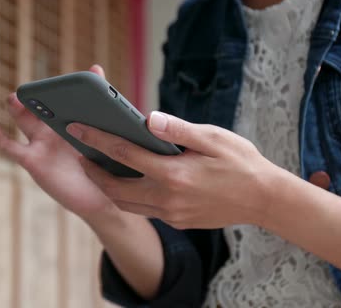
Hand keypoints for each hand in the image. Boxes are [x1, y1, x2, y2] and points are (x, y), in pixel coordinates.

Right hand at [0, 65, 117, 218]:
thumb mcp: (107, 131)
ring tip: (13, 99)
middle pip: (38, 103)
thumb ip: (101, 101)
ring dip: (17, 108)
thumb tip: (95, 67)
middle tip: (31, 87)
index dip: (53, 86)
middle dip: (33, 93)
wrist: (103, 197)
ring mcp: (40, 143)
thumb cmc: (106, 164)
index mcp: (70, 116)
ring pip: (24, 120)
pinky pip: (12, 149)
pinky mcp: (33, 161)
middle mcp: (52, 127)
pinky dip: (0, 140)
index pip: (57, 94)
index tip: (55, 83)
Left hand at [66, 111, 279, 228]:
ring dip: (107, 187)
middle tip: (81, 155)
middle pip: (115, 188)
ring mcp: (171, 214)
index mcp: (174, 174)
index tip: (76, 129)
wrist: (265, 200)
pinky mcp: (177, 222)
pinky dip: (129, 196)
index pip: (124, 154)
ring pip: (126, 204)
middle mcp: (168, 199)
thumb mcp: (214, 138)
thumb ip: (178, 130)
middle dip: (93, 172)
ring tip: (98, 168)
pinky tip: (128, 180)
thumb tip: (147, 119)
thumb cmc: (241, 163)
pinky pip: (144, 210)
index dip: (96, 140)